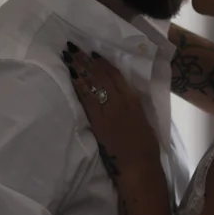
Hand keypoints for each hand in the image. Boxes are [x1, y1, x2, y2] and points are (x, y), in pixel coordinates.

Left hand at [63, 45, 158, 173]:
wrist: (139, 167)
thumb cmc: (145, 147)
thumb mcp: (143, 119)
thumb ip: (131, 105)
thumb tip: (121, 95)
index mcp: (133, 99)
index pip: (115, 74)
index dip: (102, 62)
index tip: (92, 53)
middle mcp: (120, 101)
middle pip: (100, 75)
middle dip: (85, 60)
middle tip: (73, 47)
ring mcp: (108, 111)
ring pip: (92, 84)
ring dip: (79, 68)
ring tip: (68, 56)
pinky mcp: (98, 122)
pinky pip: (86, 100)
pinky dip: (78, 86)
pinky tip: (71, 76)